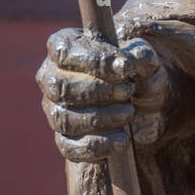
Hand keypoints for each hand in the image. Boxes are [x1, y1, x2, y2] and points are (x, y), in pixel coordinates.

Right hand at [37, 28, 172, 161]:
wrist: (142, 104)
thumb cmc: (133, 72)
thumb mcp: (143, 59)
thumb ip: (139, 55)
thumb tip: (128, 63)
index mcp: (64, 47)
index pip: (65, 52)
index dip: (95, 60)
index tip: (126, 67)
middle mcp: (51, 78)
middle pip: (61, 87)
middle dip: (100, 90)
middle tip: (129, 90)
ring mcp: (54, 110)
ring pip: (64, 119)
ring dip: (102, 117)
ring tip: (129, 112)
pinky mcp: (64, 139)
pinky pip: (70, 147)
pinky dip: (99, 145)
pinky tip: (122, 139)